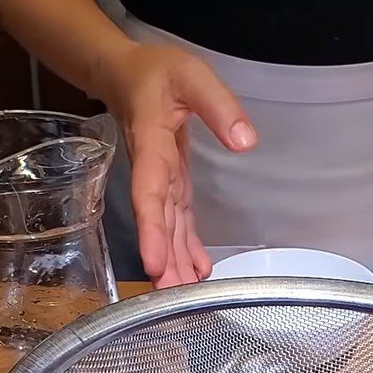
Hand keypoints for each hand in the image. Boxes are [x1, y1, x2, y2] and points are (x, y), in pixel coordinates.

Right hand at [100, 43, 256, 287]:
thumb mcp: (191, 76)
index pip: (150, 195)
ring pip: (167, 228)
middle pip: (158, 223)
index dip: (152, 231)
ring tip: (183, 299)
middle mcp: (153, 172)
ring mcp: (161, 182)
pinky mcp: (172, 185)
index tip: (154, 263)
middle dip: (164, 261)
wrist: (127, 75)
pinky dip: (185, 248)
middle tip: (172, 300)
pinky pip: (177, 221)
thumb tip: (245, 142)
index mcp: (152, 147)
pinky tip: (196, 273)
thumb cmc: (157, 72)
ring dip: (174, 263)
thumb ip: (218, 106)